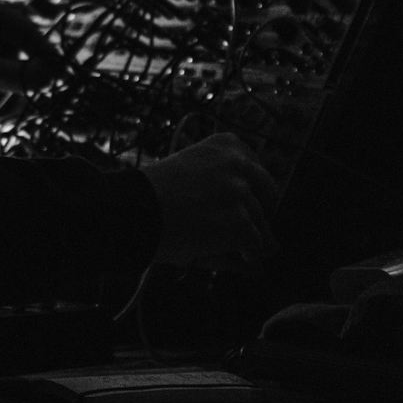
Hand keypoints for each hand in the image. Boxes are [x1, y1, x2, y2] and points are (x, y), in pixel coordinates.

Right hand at [141, 132, 279, 266]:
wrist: (135, 210)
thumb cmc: (153, 195)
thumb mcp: (191, 170)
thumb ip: (224, 184)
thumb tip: (263, 221)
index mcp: (227, 144)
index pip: (256, 168)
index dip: (252, 190)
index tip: (243, 203)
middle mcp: (238, 164)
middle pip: (267, 193)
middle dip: (260, 211)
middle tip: (246, 227)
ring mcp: (240, 193)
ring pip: (261, 223)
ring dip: (251, 238)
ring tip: (237, 247)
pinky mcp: (239, 223)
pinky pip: (255, 246)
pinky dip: (249, 255)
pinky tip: (242, 258)